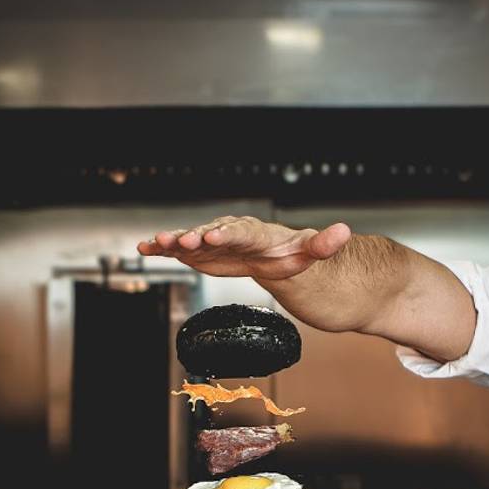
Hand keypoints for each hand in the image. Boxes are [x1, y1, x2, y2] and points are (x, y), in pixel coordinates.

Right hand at [136, 215, 351, 280]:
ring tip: (153, 243)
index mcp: (256, 233)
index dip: (228, 233)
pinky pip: (181, 249)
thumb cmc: (292, 253)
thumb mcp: (310, 251)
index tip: (215, 235)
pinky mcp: (204, 252)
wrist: (277, 256)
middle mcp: (231, 232)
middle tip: (180, 240)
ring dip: (173, 242)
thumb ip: (324, 244)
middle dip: (195, 236)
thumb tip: (344, 232)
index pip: (242, 232)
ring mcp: (214, 241)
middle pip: (211, 233)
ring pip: (192, 240)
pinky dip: (163, 248)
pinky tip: (145, 249)